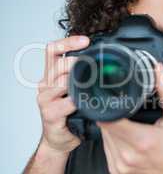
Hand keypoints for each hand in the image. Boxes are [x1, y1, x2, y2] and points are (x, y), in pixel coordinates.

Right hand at [37, 36, 89, 153]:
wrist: (60, 137)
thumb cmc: (68, 112)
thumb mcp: (73, 89)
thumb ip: (80, 76)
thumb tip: (101, 62)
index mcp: (50, 75)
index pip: (53, 50)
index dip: (68, 42)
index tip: (86, 41)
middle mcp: (45, 84)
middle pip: (58, 64)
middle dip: (77, 62)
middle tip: (95, 65)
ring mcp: (45, 99)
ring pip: (61, 81)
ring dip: (78, 80)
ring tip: (92, 82)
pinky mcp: (50, 114)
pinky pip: (67, 102)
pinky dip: (79, 100)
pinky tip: (86, 100)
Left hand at [97, 63, 162, 173]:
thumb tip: (158, 70)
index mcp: (140, 140)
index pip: (108, 120)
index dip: (106, 107)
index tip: (111, 100)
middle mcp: (127, 155)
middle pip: (104, 127)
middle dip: (112, 115)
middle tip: (126, 112)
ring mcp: (120, 166)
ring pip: (103, 138)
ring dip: (111, 128)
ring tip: (128, 125)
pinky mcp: (117, 170)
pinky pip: (106, 149)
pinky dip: (113, 140)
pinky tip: (127, 137)